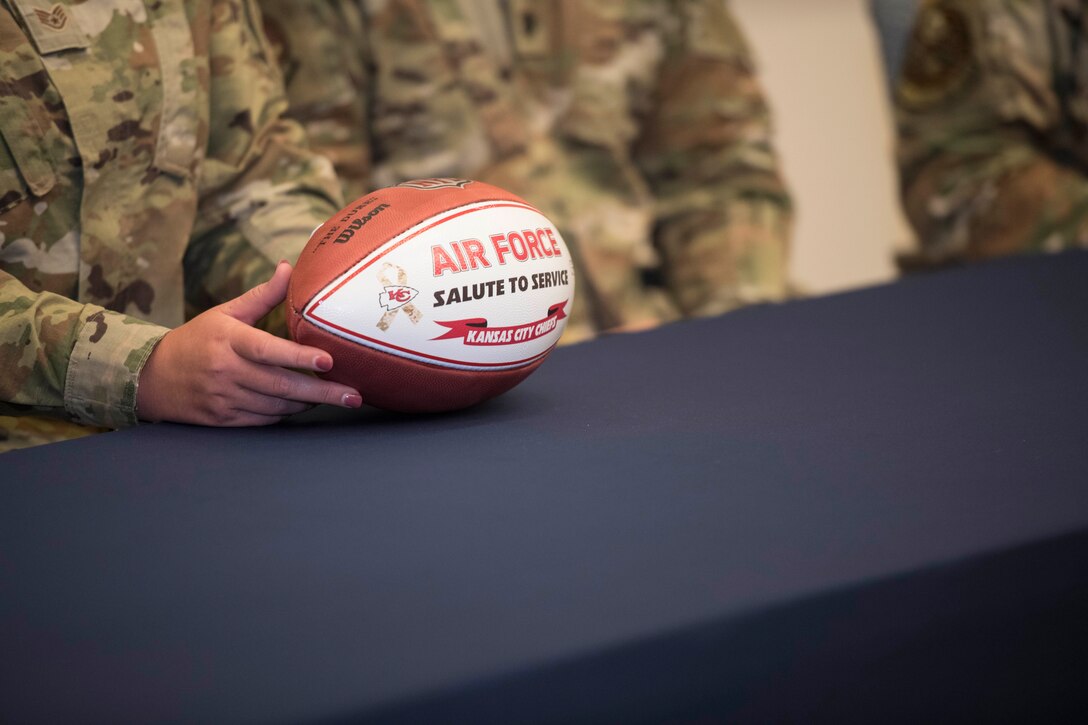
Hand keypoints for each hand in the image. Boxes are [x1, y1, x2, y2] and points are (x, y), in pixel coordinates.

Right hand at [136, 261, 361, 425]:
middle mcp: (226, 371)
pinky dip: (286, 413)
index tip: (328, 360)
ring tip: (337, 397)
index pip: (268, 350)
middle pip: (281, 385)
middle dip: (321, 392)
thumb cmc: (197, 339)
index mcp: (228, 340)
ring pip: (276, 406)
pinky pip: (264, 420)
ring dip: (307, 402)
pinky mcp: (223, 420)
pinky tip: (304, 405)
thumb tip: (288, 266)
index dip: (299, 357)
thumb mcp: (226, 313)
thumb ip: (262, 296)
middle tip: (353, 395)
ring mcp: (224, 398)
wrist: (152, 377)